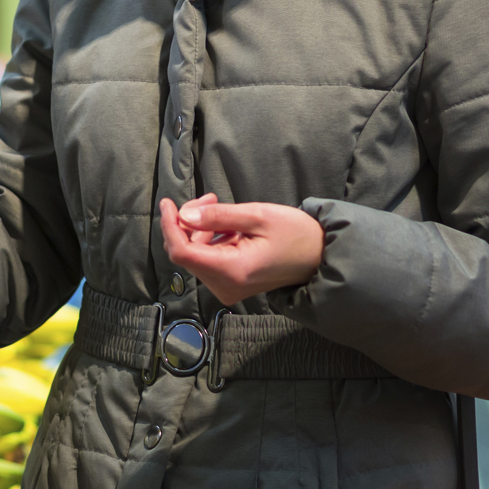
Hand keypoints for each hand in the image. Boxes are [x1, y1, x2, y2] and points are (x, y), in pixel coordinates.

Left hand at [158, 194, 326, 305]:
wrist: (319, 257)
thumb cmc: (296, 234)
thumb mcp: (258, 215)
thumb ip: (219, 216)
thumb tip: (185, 215)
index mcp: (231, 271)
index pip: (182, 252)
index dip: (169, 226)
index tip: (168, 203)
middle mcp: (225, 286)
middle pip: (186, 253)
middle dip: (188, 223)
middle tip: (210, 198)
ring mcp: (227, 289)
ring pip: (195, 256)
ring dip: (200, 230)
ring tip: (220, 208)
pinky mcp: (231, 286)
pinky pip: (207, 262)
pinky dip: (210, 240)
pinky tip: (227, 227)